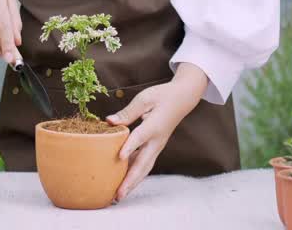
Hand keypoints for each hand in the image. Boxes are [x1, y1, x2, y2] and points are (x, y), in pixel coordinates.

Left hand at [105, 63, 208, 201]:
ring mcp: (157, 146)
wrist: (182, 99)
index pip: (140, 137)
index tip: (119, 157)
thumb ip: (127, 112)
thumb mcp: (145, 98)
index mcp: (154, 126)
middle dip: (130, 180)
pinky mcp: (155, 148)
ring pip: (145, 169)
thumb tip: (109, 121)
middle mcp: (157, 141)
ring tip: (118, 196)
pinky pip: (144, 164)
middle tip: (118, 195)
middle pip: (143, 164)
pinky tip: (122, 181)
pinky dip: (134, 175)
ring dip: (132, 183)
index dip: (130, 147)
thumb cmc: (163, 96)